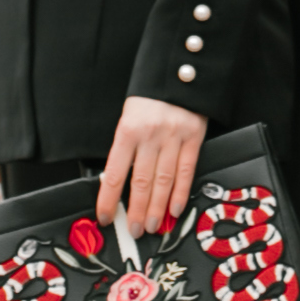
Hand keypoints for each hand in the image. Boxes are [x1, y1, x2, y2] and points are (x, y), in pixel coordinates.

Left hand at [98, 96, 206, 238]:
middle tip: (135, 230)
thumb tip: (118, 182)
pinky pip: (186, 170)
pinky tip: (175, 209)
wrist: (179, 69)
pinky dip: (180, 192)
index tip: (105, 217)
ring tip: (153, 226)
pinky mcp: (194, 137)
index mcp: (127, 130)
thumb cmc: (150, 97)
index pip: (114, 173)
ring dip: (157, 207)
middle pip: (141, 182)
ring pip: (163, 180)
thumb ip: (126, 147)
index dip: (108, 199)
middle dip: (136, 210)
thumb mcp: (130, 117)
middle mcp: (150, 136)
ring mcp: (174, 137)